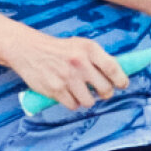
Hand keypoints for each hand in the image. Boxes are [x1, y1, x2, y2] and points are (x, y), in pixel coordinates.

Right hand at [4, 26, 130, 111]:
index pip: (113, 68)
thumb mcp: (80, 45)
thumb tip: (117, 75)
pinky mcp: (56, 89)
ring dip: (87, 100)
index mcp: (89, 49)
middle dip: (105, 93)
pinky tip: (67, 94)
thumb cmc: (59, 50)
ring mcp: (67, 77)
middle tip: (101, 92)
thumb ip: (98, 58)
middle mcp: (80, 63)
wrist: (29, 50)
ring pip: (89, 101)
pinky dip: (72, 103)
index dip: (121, 80)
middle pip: (105, 89)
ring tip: (80, 92)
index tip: (122, 85)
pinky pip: (73, 106)